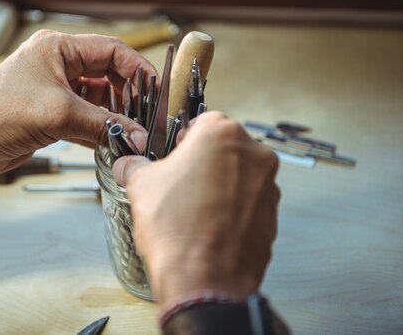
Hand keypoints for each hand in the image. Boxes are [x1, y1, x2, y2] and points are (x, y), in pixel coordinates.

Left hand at [0, 30, 156, 174]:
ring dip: (116, 116)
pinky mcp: (51, 116)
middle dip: (130, 95)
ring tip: (134, 132)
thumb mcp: (56, 114)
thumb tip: (136, 135)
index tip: (156, 90)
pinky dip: (100, 130)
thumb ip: (102, 125)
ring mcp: (55, 92)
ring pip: (99, 100)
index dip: (138, 68)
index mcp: (59, 49)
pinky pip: (86, 119)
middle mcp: (59, 66)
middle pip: (109, 75)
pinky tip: (113, 142)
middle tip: (147, 116)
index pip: (112, 50)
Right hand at [112, 112, 279, 309]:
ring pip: (238, 175)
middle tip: (178, 183)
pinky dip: (231, 209)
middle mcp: (253, 154)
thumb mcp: (141, 186)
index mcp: (222, 134)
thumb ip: (134, 165)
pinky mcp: (273, 216)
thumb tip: (129, 164)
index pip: (201, 121)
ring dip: (218, 185)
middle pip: (223, 147)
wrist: (204, 281)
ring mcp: (268, 186)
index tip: (172, 153)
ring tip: (191, 209)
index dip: (182, 139)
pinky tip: (208, 226)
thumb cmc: (177, 230)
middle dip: (201, 162)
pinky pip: (248, 203)